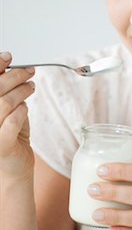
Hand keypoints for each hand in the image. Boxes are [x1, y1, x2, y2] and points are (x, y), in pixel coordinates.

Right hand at [0, 52, 35, 179]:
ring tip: (31, 87)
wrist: (12, 172)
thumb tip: (12, 67)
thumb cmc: (9, 138)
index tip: (8, 56)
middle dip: (15, 76)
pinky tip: (25, 108)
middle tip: (29, 72)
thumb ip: (5, 93)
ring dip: (21, 91)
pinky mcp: (0, 146)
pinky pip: (11, 122)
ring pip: (3, 104)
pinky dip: (21, 111)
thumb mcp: (5, 111)